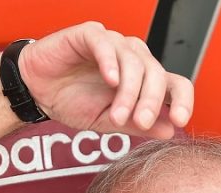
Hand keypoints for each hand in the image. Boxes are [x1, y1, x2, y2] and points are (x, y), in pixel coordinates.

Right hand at [18, 22, 193, 138]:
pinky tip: (111, 80)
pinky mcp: (89, 35)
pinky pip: (105, 43)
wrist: (37, 93)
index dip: (184, 101)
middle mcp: (134, 59)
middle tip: (140, 122)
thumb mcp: (108, 122)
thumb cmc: (72, 102)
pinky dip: (110, 62)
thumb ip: (138, 125)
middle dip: (151, 101)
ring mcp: (113, 44)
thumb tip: (170, 130)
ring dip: (129, 92)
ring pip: (134, 61)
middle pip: (157, 74)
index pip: (176, 84)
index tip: (181, 121)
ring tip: (117, 114)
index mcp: (144, 80)